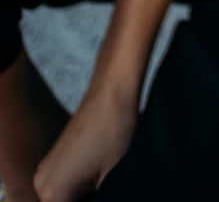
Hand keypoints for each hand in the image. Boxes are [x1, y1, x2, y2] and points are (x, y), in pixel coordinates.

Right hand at [32, 84, 137, 201]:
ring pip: (66, 196)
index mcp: (52, 193)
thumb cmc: (114, 129)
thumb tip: (101, 199)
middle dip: (88, 200)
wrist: (112, 89)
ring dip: (84, 194)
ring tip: (104, 178)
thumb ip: (102, 200)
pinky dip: (82, 183)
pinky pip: (66, 183)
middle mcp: (42, 182)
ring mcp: (47, 167)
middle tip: (107, 185)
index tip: (105, 192)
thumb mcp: (111, 179)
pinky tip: (101, 170)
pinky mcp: (56, 156)